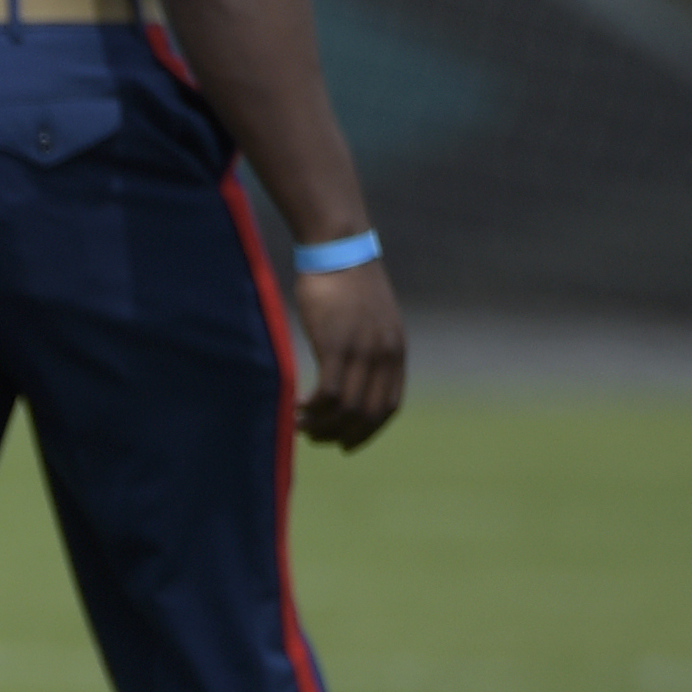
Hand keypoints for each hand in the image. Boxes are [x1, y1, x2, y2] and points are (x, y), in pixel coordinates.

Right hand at [289, 260, 403, 448]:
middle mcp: (385, 355)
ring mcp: (362, 351)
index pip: (389, 406)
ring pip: (348, 409)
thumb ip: (366, 345)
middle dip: (343, 435)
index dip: (368, 431)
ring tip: (301, 426)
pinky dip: (313, 409)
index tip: (346, 443)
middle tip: (317, 439)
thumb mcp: (367, 318)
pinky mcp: (336, 344)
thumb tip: (349, 369)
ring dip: (323, 426)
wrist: (339, 249)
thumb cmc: (345, 280)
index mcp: (395, 351)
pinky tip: (296, 407)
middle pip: (369, 414)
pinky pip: (329, 393)